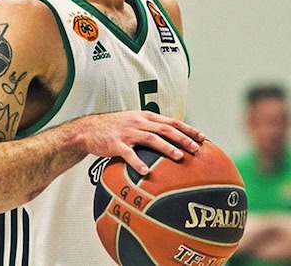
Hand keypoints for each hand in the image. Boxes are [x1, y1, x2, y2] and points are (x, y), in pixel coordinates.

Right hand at [68, 111, 205, 174]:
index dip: (188, 129)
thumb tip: (172, 138)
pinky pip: (128, 154)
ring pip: (151, 139)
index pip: (171, 121)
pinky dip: (137, 162)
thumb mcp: (134, 122)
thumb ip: (151, 127)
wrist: (88, 130)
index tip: (202, 137)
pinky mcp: (115, 144)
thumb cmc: (114, 129)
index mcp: (145, 117)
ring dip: (166, 148)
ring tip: (179, 157)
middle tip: (197, 148)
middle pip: (165, 129)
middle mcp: (139, 122)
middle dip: (183, 138)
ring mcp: (127, 132)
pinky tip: (146, 172)